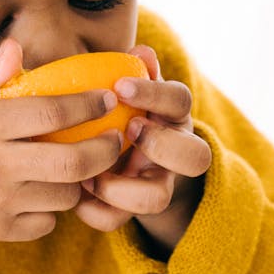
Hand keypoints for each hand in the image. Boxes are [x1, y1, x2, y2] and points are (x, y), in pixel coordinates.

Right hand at [0, 37, 124, 245]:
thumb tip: (16, 49)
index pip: (52, 112)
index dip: (88, 104)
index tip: (105, 98)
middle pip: (73, 162)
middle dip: (105, 149)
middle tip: (114, 138)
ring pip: (66, 195)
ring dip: (79, 180)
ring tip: (78, 164)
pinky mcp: (0, 231)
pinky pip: (48, 222)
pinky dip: (53, 209)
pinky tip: (44, 192)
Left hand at [74, 45, 211, 254]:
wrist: (104, 154)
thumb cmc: (109, 108)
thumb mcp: (118, 88)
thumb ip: (127, 70)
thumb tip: (140, 51)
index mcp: (170, 116)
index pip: (180, 100)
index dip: (155, 93)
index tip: (120, 85)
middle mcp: (172, 153)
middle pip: (197, 157)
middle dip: (161, 145)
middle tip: (127, 130)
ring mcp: (154, 184)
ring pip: (160, 198)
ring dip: (125, 188)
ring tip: (92, 175)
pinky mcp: (128, 211)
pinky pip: (119, 222)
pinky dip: (96, 210)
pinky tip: (76, 193)